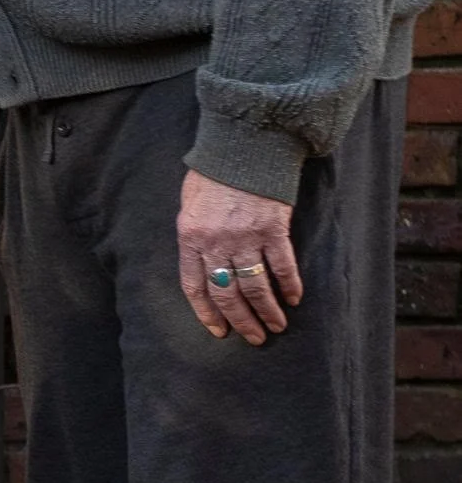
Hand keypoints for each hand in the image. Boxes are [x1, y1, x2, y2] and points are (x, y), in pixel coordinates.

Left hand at [177, 168, 300, 343]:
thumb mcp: (189, 202)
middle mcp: (216, 242)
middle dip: (241, 320)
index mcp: (190, 237)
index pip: (194, 286)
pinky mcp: (273, 229)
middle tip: (253, 337)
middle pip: (227, 292)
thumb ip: (193, 233)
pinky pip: (282, 265)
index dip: (207, 312)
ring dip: (267, 310)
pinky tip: (293, 299)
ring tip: (275, 327)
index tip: (219, 331)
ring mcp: (245, 237)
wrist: (244, 144)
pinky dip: (289, 285)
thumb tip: (200, 260)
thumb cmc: (214, 171)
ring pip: (255, 285)